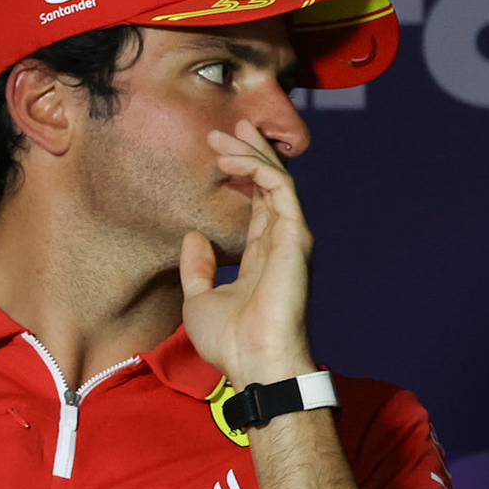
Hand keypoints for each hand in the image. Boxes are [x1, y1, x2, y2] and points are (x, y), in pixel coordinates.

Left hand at [178, 119, 316, 387]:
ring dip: (251, 152)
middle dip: (251, 150)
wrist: (255, 363)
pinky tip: (232, 159)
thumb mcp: (200, 299)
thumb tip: (193, 237)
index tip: (222, 148)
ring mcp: (291, 237)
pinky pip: (280, 189)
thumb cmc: (232, 341)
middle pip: (271, 182)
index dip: (244, 172)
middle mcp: (280, 241)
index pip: (258, 201)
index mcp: (263, 254)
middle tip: (228, 125)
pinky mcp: (295, 236)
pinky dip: (258, 168)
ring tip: (223, 135)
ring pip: (277, 179)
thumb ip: (199, 268)